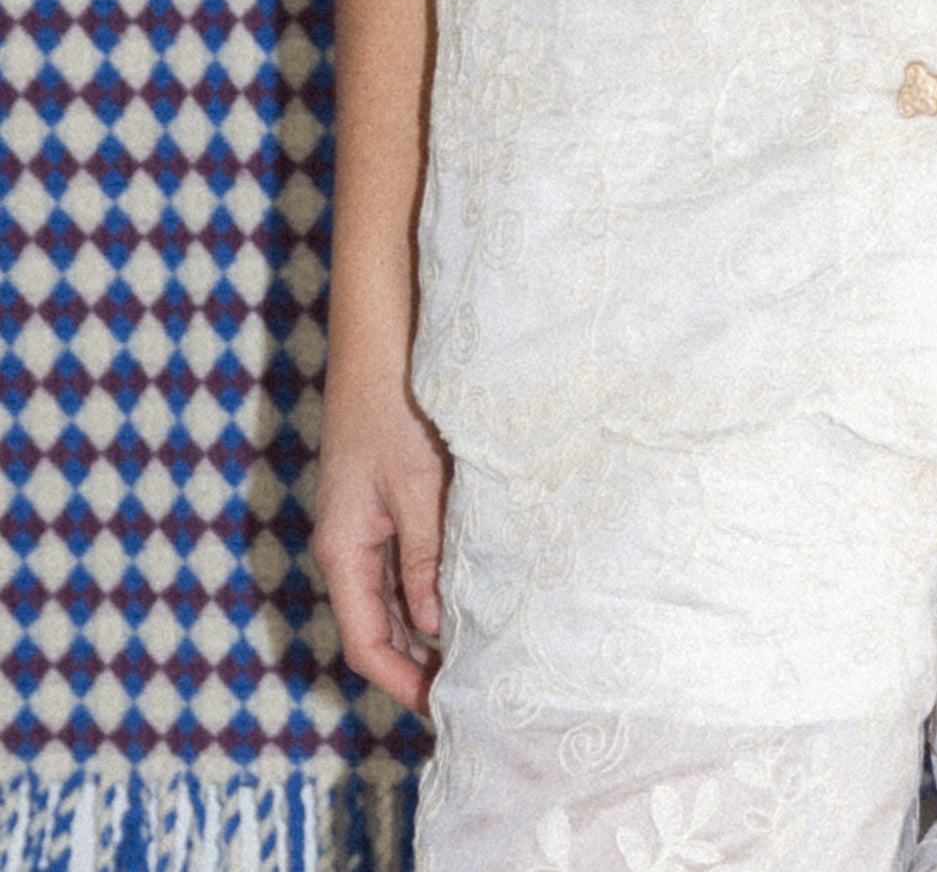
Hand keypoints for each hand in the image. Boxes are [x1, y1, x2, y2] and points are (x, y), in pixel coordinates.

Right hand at [313, 374, 449, 715]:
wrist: (382, 346)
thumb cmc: (398, 411)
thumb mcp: (419, 487)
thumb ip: (426, 559)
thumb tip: (433, 627)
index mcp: (343, 550)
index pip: (365, 642)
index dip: (400, 682)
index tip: (442, 707)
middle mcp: (347, 546)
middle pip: (377, 626)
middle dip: (416, 662)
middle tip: (469, 689)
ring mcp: (363, 526)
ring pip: (392, 597)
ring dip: (425, 627)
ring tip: (476, 652)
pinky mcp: (382, 505)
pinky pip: (401, 564)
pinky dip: (428, 588)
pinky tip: (466, 595)